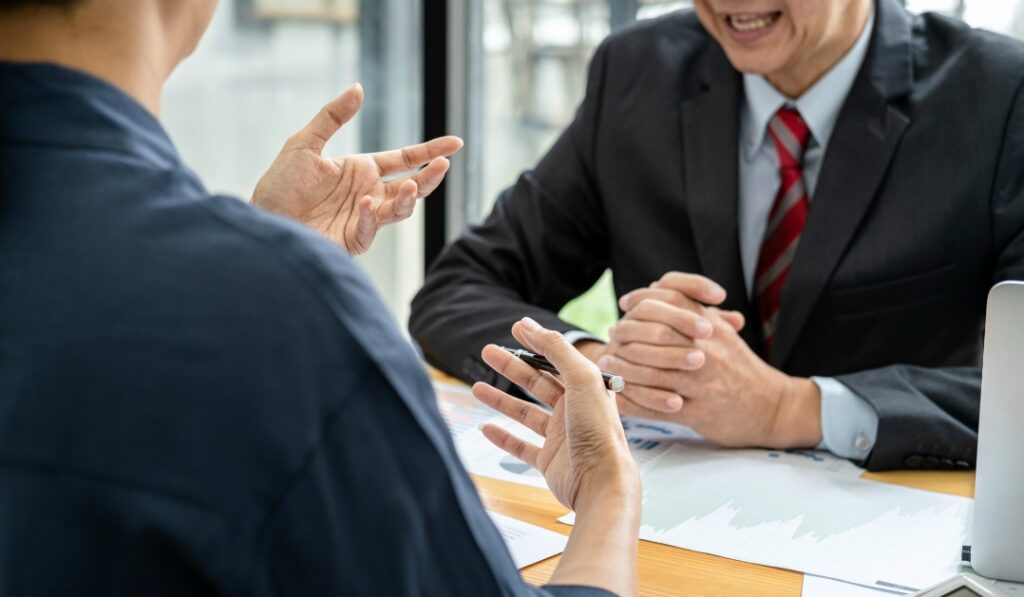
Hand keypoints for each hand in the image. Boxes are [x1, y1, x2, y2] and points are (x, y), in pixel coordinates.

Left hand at [252, 83, 462, 254]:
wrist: (262, 222)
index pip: (404, 159)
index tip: (455, 143)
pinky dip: (373, 217)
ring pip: (400, 209)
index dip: (430, 151)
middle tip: (444, 164)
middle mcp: (369, 194)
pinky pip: (371, 228)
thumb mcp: (304, 144)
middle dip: (430, 176)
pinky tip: (367, 203)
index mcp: (362, 170)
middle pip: (412, 185)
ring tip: (409, 187)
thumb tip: (358, 88)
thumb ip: (332, 117)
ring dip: (408, 198)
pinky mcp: (354, 240)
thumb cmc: (279, 186)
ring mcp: (364, 219)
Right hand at [472, 318, 639, 510]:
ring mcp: (561, 437)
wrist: (601, 482)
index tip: (516, 329)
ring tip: (476, 388)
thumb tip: (531, 326)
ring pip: (525, 413)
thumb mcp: (582, 378)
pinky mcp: (549, 461)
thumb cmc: (598, 431)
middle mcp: (575, 410)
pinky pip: (521, 446)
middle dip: (512, 367)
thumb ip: (556, 350)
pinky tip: (486, 427)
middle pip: (537, 383)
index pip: (557, 360)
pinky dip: (503, 437)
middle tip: (488, 352)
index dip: (536, 343)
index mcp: (587, 389)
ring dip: (501, 400)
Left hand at [602, 273, 822, 448]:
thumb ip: (695, 309)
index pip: (671, 298)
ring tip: (608, 365)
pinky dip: (633, 402)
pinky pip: (657, 407)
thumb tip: (658, 290)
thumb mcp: (723, 331)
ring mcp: (702, 383)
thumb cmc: (741, 367)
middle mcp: (707, 350)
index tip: (626, 305)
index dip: (643, 299)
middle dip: (627, 334)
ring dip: (623, 368)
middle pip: (656, 332)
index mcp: (712, 327)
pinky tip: (617, 397)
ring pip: (651, 371)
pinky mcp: (698, 413)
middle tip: (612, 336)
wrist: (772, 407)